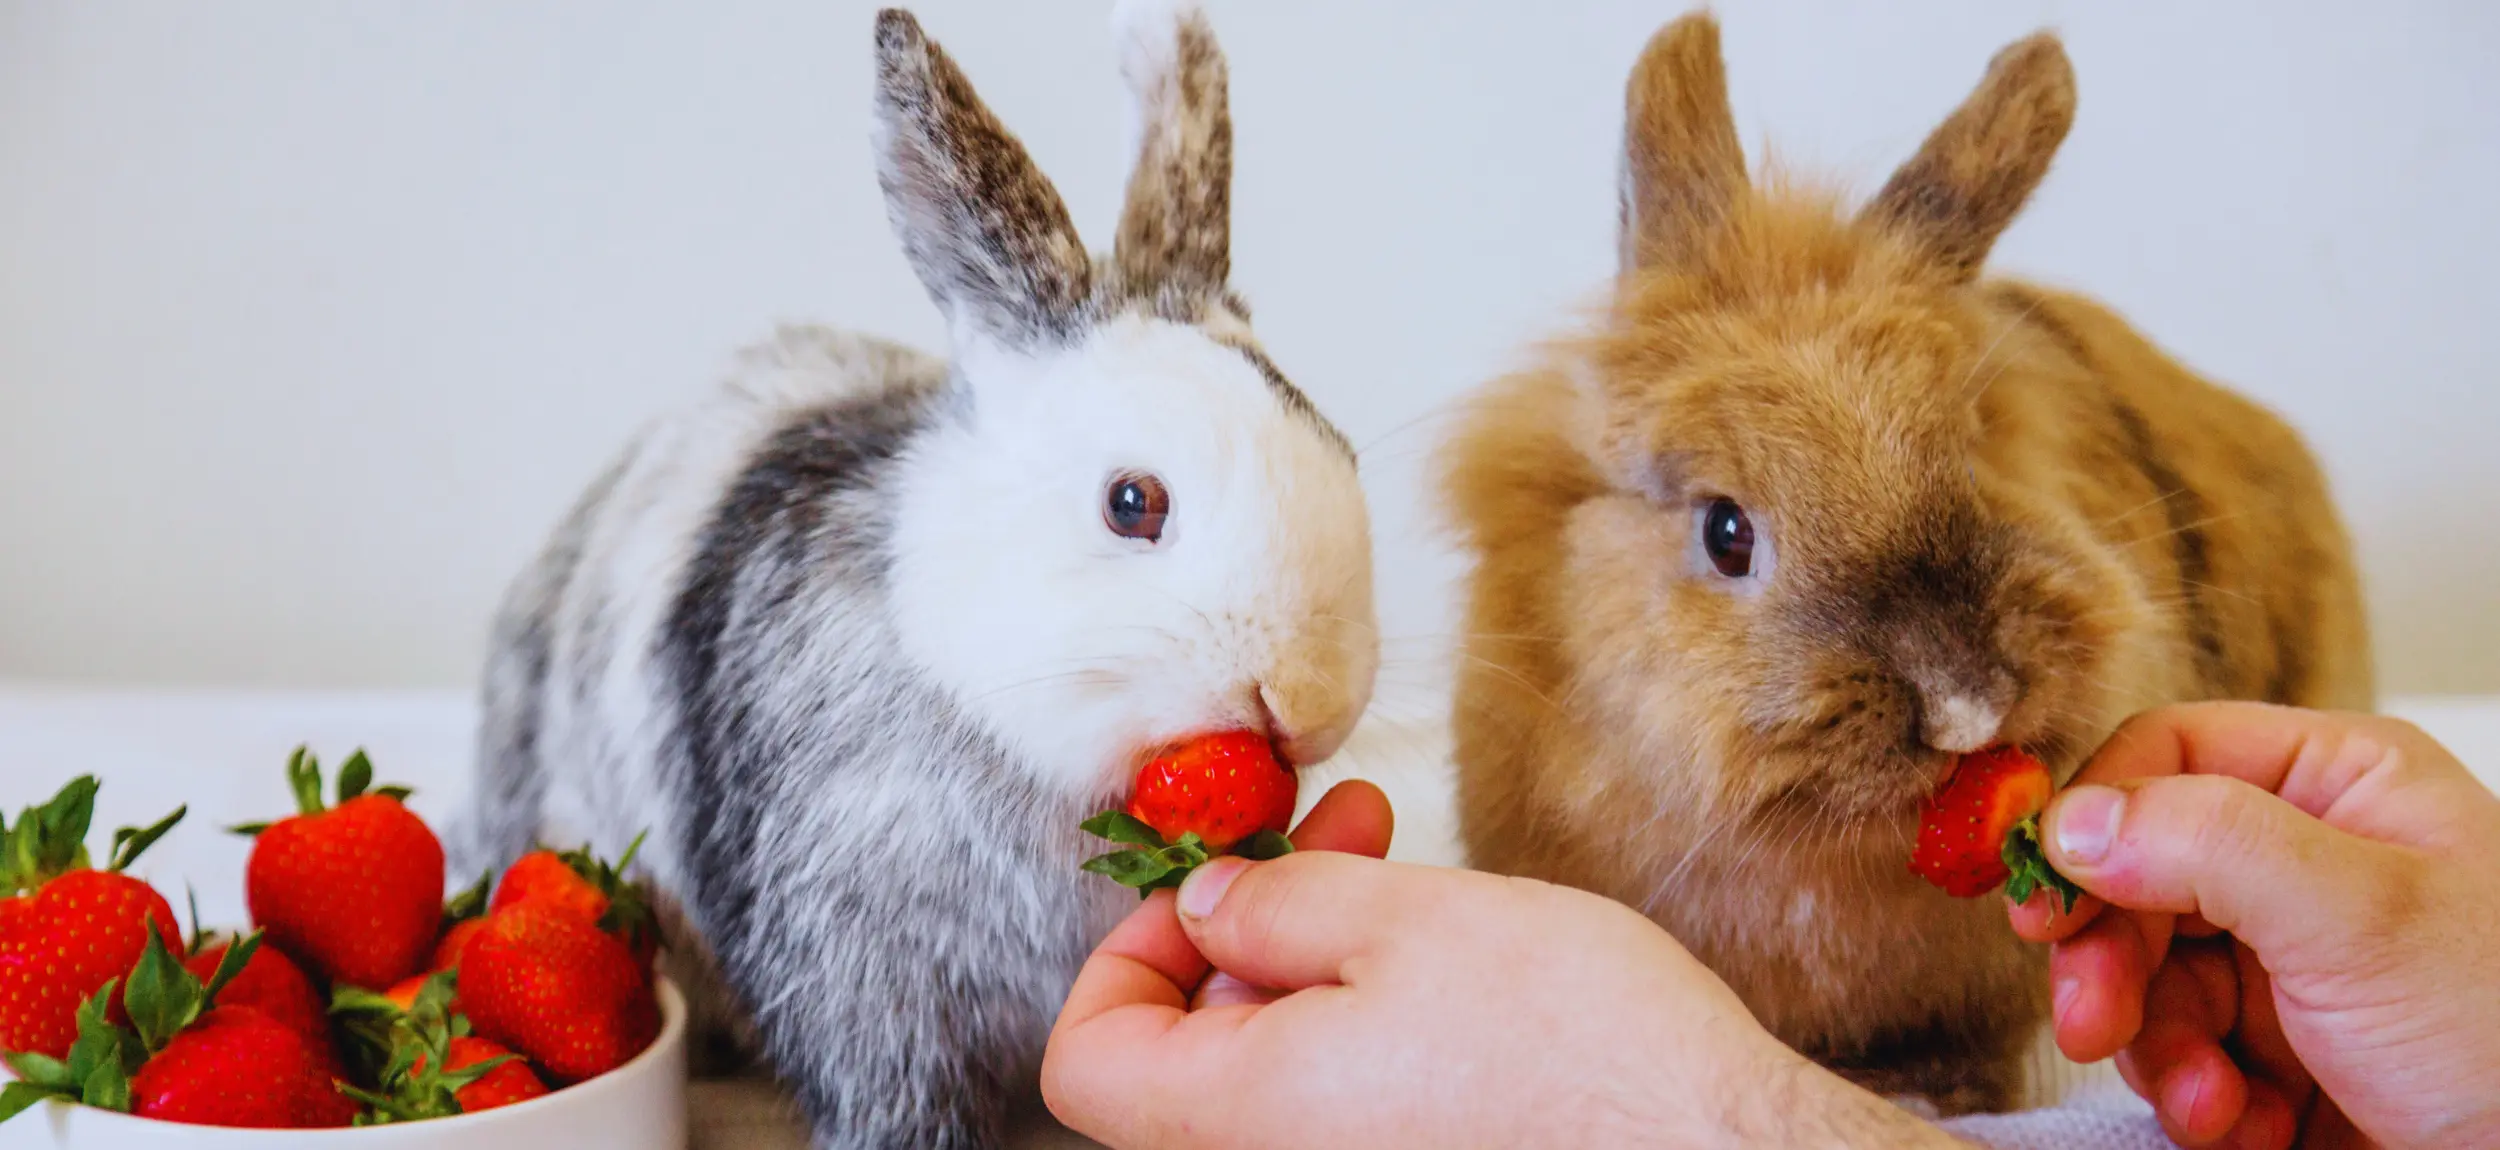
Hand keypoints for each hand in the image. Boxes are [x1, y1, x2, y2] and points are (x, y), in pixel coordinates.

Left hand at [1045, 782, 1957, 1149]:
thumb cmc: (1580, 1053)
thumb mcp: (1408, 924)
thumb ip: (1277, 907)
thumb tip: (1204, 906)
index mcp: (1241, 1118)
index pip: (1087, 1062)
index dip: (1124, 955)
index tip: (1201, 884)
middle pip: (1182, 1058)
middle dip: (1243, 925)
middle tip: (1320, 833)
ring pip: (1272, 1069)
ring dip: (1312, 955)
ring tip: (1395, 864)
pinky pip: (1342, 1101)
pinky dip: (1361, 1015)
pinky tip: (1434, 946)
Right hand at [2008, 703, 2499, 1148]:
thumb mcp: (2358, 916)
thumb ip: (2205, 845)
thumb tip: (2067, 820)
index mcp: (2338, 784)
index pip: (2166, 758)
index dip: (2091, 820)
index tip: (2042, 895)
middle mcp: (2309, 860)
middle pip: (2138, 876)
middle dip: (2111, 960)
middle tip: (2093, 1023)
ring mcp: (2293, 960)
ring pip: (2147, 978)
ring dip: (2157, 1050)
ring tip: (2207, 1104)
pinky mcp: (2283, 1051)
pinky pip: (2183, 1058)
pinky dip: (2196, 1102)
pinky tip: (2243, 1129)